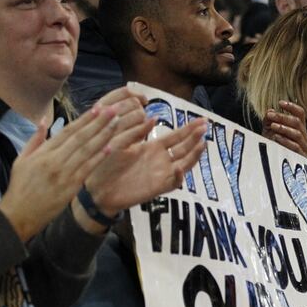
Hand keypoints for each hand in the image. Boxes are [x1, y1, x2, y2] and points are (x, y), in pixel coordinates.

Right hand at [0, 104, 118, 241]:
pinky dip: (100, 157)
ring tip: (116, 122)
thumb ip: (35, 139)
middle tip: (113, 109)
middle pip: (81, 138)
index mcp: (43, 153)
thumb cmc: (20, 187)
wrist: (19, 215)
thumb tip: (44, 120)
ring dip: (103, 135)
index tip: (98, 108)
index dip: (84, 119)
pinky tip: (111, 146)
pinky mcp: (71, 187)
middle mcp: (54, 161)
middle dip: (98, 122)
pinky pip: (88, 168)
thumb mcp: (21, 160)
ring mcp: (64, 174)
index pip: (67, 131)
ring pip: (87, 150)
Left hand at [84, 88, 208, 215]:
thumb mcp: (122, 143)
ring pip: (184, 163)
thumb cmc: (108, 164)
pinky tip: (178, 167)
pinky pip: (173, 182)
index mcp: (154, 147)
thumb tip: (154, 117)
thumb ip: (138, 131)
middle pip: (184, 147)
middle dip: (195, 137)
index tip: (202, 120)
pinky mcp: (158, 188)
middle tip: (206, 126)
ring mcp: (162, 174)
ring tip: (202, 143)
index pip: (176, 136)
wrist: (100, 189)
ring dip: (193, 154)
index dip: (189, 128)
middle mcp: (161, 160)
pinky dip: (177, 176)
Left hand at [263, 101, 306, 157]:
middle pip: (297, 122)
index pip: (300, 114)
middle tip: (270, 116)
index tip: (280, 103)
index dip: (291, 106)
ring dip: (284, 128)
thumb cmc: (275, 147)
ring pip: (297, 133)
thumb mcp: (270, 131)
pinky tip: (276, 138)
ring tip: (273, 126)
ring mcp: (305, 147)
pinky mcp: (302, 157)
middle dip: (283, 117)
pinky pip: (295, 146)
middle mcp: (305, 136)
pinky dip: (285, 141)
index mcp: (300, 129)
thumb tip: (270, 111)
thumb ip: (270, 120)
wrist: (277, 167)